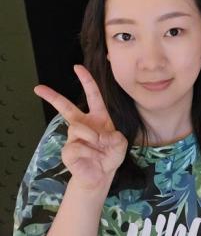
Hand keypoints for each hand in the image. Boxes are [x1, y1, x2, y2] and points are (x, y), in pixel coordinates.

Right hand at [34, 65, 126, 190]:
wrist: (102, 175)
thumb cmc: (110, 156)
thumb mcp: (120, 143)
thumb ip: (114, 136)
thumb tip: (98, 135)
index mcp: (98, 117)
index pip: (93, 94)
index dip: (86, 80)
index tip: (77, 67)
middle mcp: (83, 124)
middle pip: (66, 107)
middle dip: (52, 96)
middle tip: (38, 88)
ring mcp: (73, 137)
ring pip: (78, 128)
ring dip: (93, 137)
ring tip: (99, 146)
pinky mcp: (67, 150)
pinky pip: (76, 146)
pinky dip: (89, 152)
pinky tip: (91, 157)